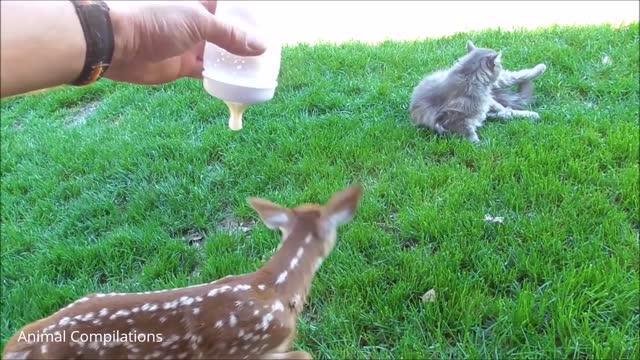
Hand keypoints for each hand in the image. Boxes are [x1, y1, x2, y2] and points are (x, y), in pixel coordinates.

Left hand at [104, 1, 266, 84]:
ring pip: (219, 53)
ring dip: (235, 61)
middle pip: (226, 31)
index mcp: (199, 2)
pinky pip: (207, 72)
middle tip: (266, 51)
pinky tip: (237, 82)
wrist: (119, 44)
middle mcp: (195, 21)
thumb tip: (261, 46)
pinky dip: (221, 77)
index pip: (229, 6)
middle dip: (244, 40)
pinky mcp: (182, 65)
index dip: (246, 15)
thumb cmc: (155, 22)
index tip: (265, 26)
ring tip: (257, 69)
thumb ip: (230, 35)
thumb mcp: (199, 22)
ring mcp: (188, 44)